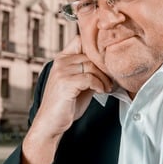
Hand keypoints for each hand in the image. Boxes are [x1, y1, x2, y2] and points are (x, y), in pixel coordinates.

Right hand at [20, 36, 111, 163]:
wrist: (51, 124)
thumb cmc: (65, 105)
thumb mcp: (79, 85)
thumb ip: (89, 72)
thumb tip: (109, 66)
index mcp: (62, 59)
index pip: (80, 40)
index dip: (95, 47)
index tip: (106, 59)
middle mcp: (60, 62)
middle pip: (91, 55)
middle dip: (104, 68)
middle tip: (111, 79)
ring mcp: (62, 72)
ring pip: (92, 66)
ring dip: (104, 78)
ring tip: (107, 87)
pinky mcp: (65, 84)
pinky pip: (89, 78)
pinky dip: (99, 85)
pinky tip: (101, 92)